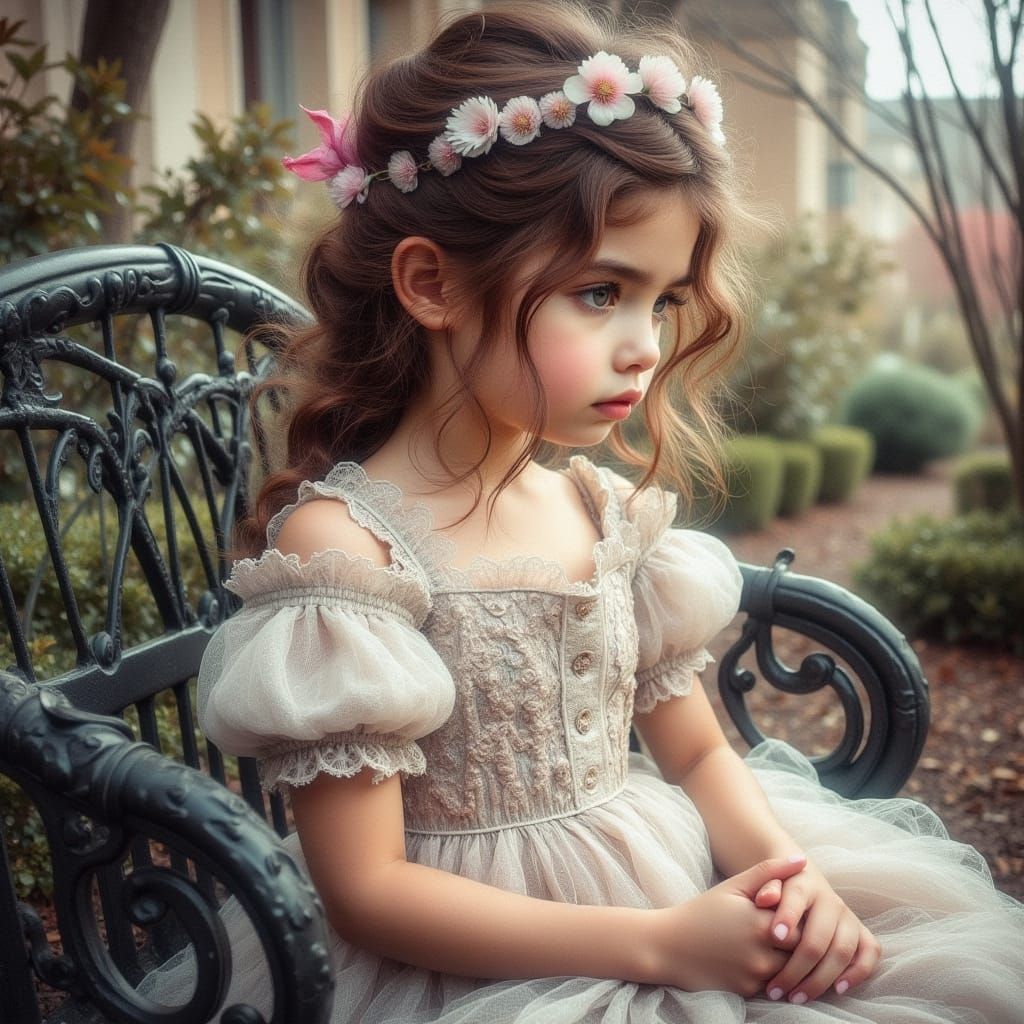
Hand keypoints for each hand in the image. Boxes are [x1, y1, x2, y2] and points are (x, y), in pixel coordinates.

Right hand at [652, 854, 807, 996]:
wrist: (668, 946)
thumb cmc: (702, 911)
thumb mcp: (733, 886)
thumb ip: (769, 871)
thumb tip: (802, 860)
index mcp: (760, 922)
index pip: (802, 923)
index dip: (799, 918)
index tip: (791, 912)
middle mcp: (762, 953)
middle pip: (799, 950)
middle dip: (795, 942)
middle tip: (786, 930)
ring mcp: (755, 976)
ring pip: (789, 970)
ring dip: (786, 961)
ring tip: (772, 945)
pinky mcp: (747, 992)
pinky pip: (771, 984)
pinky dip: (770, 974)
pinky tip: (755, 961)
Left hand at [762, 862, 880, 1004]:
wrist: (802, 880)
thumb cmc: (777, 887)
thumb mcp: (766, 880)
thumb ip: (765, 886)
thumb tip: (764, 900)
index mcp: (804, 882)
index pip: (797, 897)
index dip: (788, 916)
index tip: (775, 937)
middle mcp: (830, 900)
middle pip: (818, 937)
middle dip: (796, 968)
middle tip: (775, 990)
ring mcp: (848, 916)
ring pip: (842, 950)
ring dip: (820, 979)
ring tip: (796, 997)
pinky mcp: (861, 932)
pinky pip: (870, 952)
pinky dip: (858, 972)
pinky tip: (837, 990)